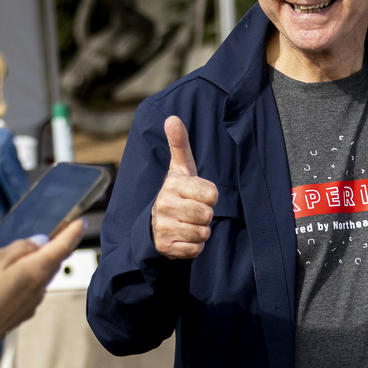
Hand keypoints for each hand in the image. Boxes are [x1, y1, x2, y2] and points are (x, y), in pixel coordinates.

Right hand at [0, 218, 85, 348]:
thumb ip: (20, 248)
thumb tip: (40, 241)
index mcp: (36, 271)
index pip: (64, 247)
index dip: (74, 232)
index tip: (80, 222)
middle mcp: (39, 288)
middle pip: (54, 261)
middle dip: (56, 246)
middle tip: (54, 231)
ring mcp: (32, 302)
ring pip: (42, 275)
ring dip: (39, 262)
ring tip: (24, 252)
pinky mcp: (22, 312)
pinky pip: (31, 289)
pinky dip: (27, 277)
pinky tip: (10, 276)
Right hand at [152, 116, 218, 259]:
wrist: (155, 225)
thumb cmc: (177, 192)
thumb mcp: (180, 168)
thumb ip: (180, 144)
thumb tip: (172, 118)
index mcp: (172, 184)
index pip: (212, 194)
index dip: (210, 197)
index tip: (198, 195)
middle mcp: (164, 205)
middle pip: (207, 215)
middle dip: (206, 215)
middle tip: (194, 211)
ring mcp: (163, 227)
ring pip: (202, 233)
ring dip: (201, 231)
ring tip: (189, 224)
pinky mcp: (165, 247)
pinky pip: (194, 249)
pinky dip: (194, 246)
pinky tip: (184, 237)